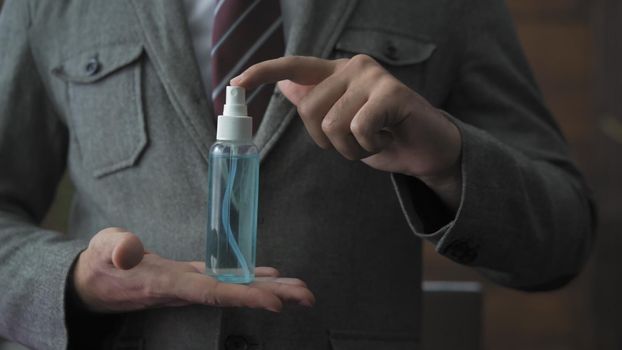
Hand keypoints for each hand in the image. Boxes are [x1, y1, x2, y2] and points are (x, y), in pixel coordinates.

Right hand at [72, 227, 314, 312]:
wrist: (95, 283)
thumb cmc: (99, 265)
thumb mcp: (101, 250)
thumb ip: (115, 248)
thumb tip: (128, 249)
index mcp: (168, 284)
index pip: (212, 292)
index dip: (244, 298)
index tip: (274, 304)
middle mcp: (187, 289)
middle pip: (236, 295)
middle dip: (272, 296)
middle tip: (308, 296)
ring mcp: (192, 285)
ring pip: (237, 287)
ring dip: (271, 288)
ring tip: (302, 289)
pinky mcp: (193, 278)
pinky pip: (228, 279)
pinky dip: (252, 277)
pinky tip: (273, 276)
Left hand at [231, 55, 461, 209]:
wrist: (427, 149)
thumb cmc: (384, 135)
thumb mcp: (344, 123)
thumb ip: (318, 103)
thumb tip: (284, 86)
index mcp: (337, 73)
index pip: (294, 67)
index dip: (263, 73)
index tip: (235, 84)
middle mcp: (353, 67)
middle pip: (308, 110)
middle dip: (328, 141)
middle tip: (357, 141)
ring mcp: (373, 77)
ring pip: (332, 125)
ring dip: (351, 148)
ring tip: (374, 140)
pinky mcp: (392, 92)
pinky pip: (358, 128)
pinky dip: (369, 145)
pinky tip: (387, 137)